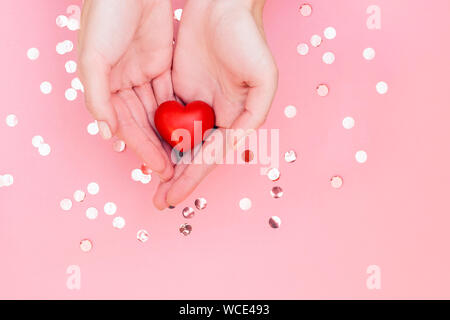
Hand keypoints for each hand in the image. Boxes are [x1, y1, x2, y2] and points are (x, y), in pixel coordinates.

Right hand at [78, 0, 174, 179]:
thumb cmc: (105, 15)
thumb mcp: (93, 57)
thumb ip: (98, 96)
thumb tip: (105, 132)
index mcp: (103, 85)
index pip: (125, 125)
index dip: (141, 149)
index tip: (158, 169)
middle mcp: (122, 83)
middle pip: (143, 123)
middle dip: (157, 147)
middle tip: (173, 170)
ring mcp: (143, 74)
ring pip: (158, 112)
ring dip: (169, 134)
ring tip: (184, 157)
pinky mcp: (161, 63)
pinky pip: (171, 93)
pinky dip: (178, 112)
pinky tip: (190, 129)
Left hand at [153, 0, 277, 208]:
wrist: (222, 4)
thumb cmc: (248, 38)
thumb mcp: (263, 79)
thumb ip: (253, 115)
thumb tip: (235, 147)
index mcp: (237, 120)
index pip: (212, 156)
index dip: (192, 178)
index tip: (173, 197)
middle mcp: (217, 117)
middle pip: (195, 155)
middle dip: (178, 179)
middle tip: (160, 201)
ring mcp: (197, 105)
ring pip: (179, 142)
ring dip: (167, 164)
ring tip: (152, 185)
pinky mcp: (179, 90)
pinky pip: (167, 120)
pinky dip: (158, 138)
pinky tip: (147, 153)